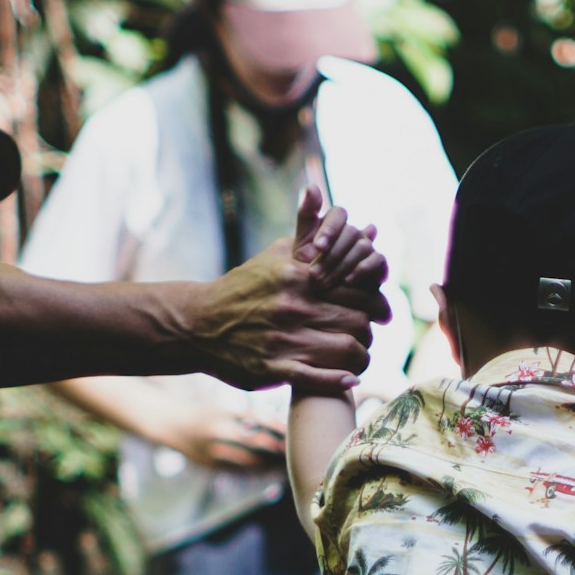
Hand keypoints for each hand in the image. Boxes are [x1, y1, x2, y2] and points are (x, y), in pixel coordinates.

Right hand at [157, 402, 286, 471]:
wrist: (169, 423)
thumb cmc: (203, 411)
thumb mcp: (223, 407)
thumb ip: (248, 417)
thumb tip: (280, 427)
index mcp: (224, 412)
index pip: (258, 419)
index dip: (279, 427)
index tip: (294, 430)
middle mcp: (219, 432)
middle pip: (257, 443)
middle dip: (278, 448)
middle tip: (296, 449)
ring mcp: (213, 451)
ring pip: (249, 461)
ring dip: (269, 463)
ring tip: (285, 462)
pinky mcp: (211, 465)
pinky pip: (238, 471)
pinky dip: (255, 472)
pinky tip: (268, 471)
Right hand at [192, 216, 390, 396]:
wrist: (199, 324)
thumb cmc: (243, 287)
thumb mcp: (275, 254)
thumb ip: (306, 232)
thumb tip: (321, 194)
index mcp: (299, 277)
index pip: (358, 288)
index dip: (375, 300)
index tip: (376, 309)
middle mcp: (294, 307)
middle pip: (358, 320)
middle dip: (369, 329)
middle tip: (367, 334)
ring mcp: (284, 340)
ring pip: (347, 350)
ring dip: (361, 356)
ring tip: (358, 356)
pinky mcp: (274, 370)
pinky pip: (320, 379)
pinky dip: (341, 381)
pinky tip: (349, 379)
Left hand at [294, 182, 389, 310]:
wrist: (319, 299)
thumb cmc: (306, 268)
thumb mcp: (301, 243)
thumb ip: (306, 215)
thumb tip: (311, 186)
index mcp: (335, 223)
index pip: (339, 213)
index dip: (330, 228)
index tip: (317, 247)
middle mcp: (354, 232)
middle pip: (351, 232)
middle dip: (331, 255)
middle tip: (314, 275)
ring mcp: (368, 247)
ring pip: (363, 246)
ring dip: (343, 265)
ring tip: (325, 282)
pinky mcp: (378, 265)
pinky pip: (378, 260)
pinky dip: (363, 270)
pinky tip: (347, 281)